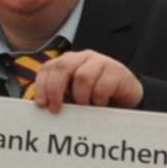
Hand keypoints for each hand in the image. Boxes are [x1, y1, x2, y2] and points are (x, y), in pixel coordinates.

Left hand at [27, 50, 142, 112]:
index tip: (41, 104)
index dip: (41, 86)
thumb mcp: (73, 99)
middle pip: (62, 66)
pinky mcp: (116, 70)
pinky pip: (102, 86)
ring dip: (81, 98)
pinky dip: (98, 100)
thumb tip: (40, 109)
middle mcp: (81, 58)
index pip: (48, 68)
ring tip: (85, 108)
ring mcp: (100, 61)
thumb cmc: (95, 99)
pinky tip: (101, 106)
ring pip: (82, 77)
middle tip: (56, 109)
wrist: (126, 98)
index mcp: (67, 63)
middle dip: (55, 89)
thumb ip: (58, 100)